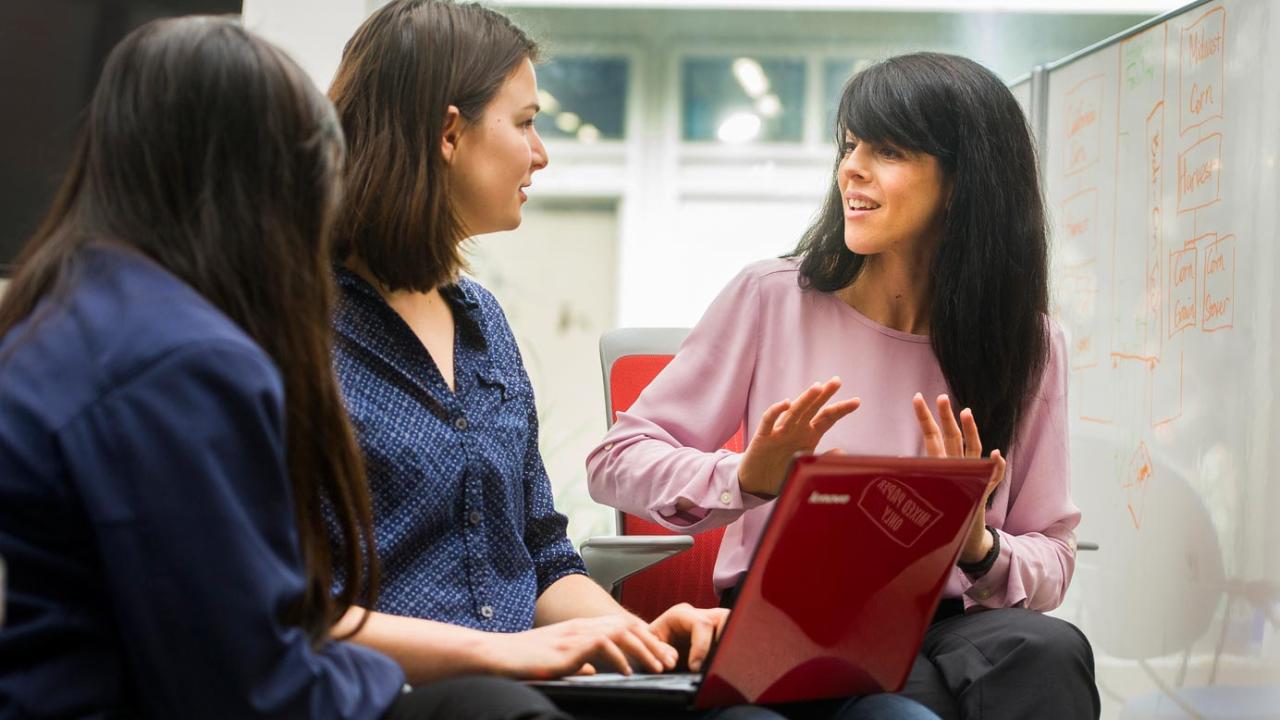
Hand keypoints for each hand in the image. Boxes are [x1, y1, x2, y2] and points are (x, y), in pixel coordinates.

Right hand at [485, 614, 677, 679]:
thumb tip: (592, 670)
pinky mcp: (568, 647)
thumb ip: (577, 662)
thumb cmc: (524, 660)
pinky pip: (602, 646)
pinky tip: (628, 672)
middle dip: (652, 642)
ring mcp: (575, 634)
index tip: (660, 653)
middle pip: (626, 625)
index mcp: (580, 628)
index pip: (620, 625)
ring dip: (643, 649)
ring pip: (620, 632)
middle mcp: (581, 626)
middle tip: (669, 660)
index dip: (643, 637)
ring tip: (657, 666)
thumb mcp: (558, 660)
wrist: (497, 657)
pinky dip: (619, 658)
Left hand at [648, 603, 730, 671]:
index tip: (695, 667)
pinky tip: (726, 667)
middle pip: (725, 617)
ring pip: (734, 624)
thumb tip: (674, 659)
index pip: (701, 624)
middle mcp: (700, 614)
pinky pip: (735, 638)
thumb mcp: (648, 646)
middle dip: (726, 639)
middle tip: (719, 663)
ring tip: (723, 665)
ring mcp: (713, 623)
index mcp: (681, 613)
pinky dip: (732, 652)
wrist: (652, 648)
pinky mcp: (721, 634)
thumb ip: (658, 650)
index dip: (701, 647)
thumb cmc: (650, 646)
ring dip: (732, 645)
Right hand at [738, 377, 860, 496]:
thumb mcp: (807, 465)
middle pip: (812, 409)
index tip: (857, 401)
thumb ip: (824, 459)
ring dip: (805, 399)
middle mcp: (796, 429)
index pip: (827, 418)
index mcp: (809, 435)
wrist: (758, 483)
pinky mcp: (763, 437)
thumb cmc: (783, 471)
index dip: (841, 409)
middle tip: (836, 381)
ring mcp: (779, 431)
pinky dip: (777, 411)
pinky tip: (787, 403)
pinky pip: (769, 421)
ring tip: (817, 388)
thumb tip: (842, 452)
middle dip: (825, 395)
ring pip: (794, 411)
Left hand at [911, 393, 1006, 563]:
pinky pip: (991, 477)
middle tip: (941, 397)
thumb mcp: (922, 493)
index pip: (933, 435)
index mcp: (941, 463)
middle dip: (947, 416)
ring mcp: (972, 475)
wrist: (965, 535)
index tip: (917, 397)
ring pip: (972, 450)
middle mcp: (958, 464)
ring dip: (970, 431)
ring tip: (965, 413)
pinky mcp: (983, 489)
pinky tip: (996, 455)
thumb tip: (896, 463)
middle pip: (953, 436)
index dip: (925, 418)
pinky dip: (995, 466)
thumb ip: (913, 477)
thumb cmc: (940, 512)